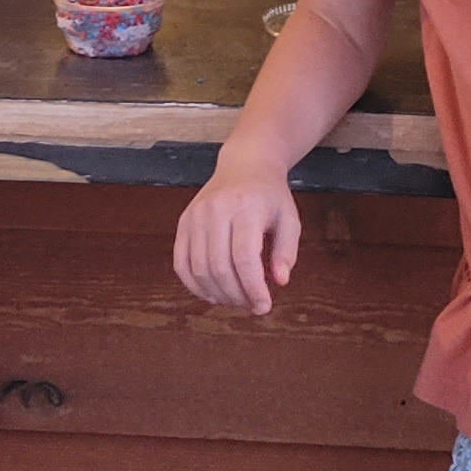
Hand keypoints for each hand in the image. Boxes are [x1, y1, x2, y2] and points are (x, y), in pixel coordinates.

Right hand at [173, 159, 304, 314]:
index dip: (252, 288)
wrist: (245, 164)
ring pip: (198, 268)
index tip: (264, 306)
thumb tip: (279, 281)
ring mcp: (195, 215)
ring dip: (217, 293)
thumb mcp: (289, 219)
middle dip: (236, 295)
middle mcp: (216, 210)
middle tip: (251, 305)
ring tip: (235, 299)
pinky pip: (181, 262)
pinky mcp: (184, 222)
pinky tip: (212, 292)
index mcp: (245, 208)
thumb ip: (287, 251)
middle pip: (218, 266)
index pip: (244, 258)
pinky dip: (194, 285)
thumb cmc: (269, 195)